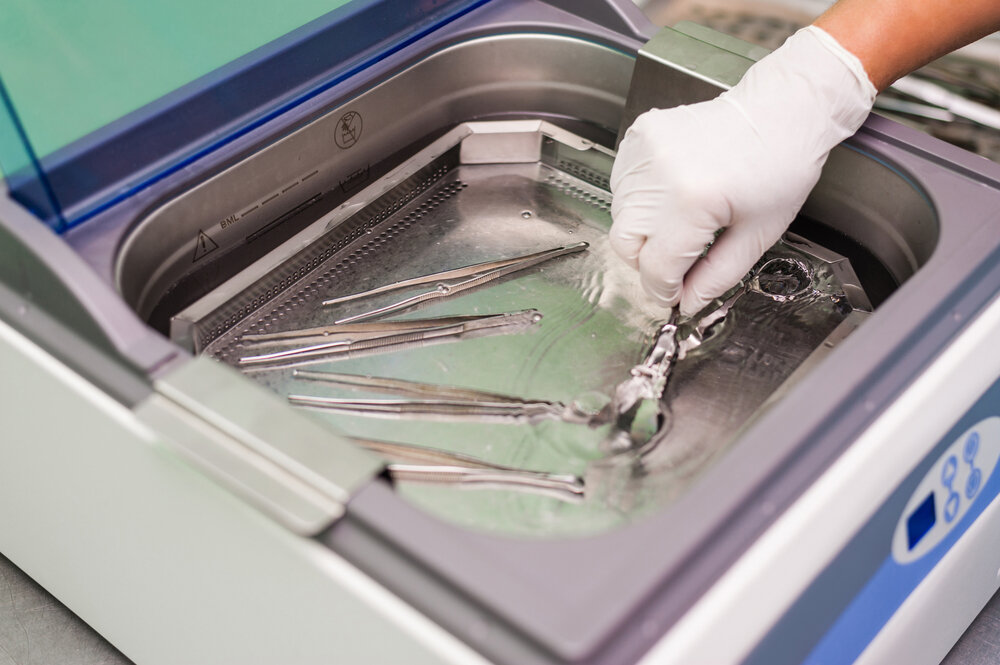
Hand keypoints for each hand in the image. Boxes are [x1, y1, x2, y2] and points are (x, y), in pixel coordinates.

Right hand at [609, 26, 875, 315]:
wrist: (782, 109)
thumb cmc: (780, 167)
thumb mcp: (757, 236)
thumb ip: (717, 276)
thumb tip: (687, 303)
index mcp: (693, 202)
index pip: (655, 267)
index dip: (664, 290)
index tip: (675, 295)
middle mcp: (661, 175)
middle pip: (625, 244)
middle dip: (648, 262)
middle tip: (677, 260)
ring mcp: (646, 151)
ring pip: (620, 214)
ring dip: (643, 229)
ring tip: (680, 220)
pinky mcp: (640, 134)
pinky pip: (622, 183)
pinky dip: (639, 199)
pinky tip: (670, 193)